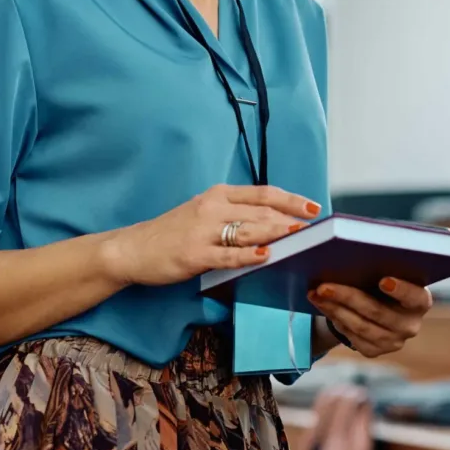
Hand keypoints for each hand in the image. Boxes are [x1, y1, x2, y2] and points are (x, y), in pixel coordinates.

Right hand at [106, 184, 320, 287]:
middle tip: (315, 229)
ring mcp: (203, 230)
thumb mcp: (205, 212)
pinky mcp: (194, 254)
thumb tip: (274, 222)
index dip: (290, 199)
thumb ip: (235, 213)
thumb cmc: (175, 231)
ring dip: (276, 234)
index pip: (263, 193)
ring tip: (299, 238)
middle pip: (261, 211)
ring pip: (248, 230)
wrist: (133, 248)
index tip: (313, 207)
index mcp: (219, 194)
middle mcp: (213, 207)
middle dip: (290, 220)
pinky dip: (249, 255)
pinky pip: (227, 254)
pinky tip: (266, 256)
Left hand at [308, 277, 432, 358]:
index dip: (401, 289)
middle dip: (348, 297)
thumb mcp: (389, 272)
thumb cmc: (383, 280)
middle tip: (324, 286)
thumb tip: (353, 258)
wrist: (379, 305)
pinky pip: (352, 337)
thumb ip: (381, 267)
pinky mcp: (375, 351)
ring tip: (316, 294)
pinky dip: (335, 319)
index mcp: (420, 301)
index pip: (415, 297)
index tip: (383, 280)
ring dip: (335, 309)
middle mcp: (410, 325)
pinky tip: (323, 306)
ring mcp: (393, 342)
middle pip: (377, 312)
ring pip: (360, 326)